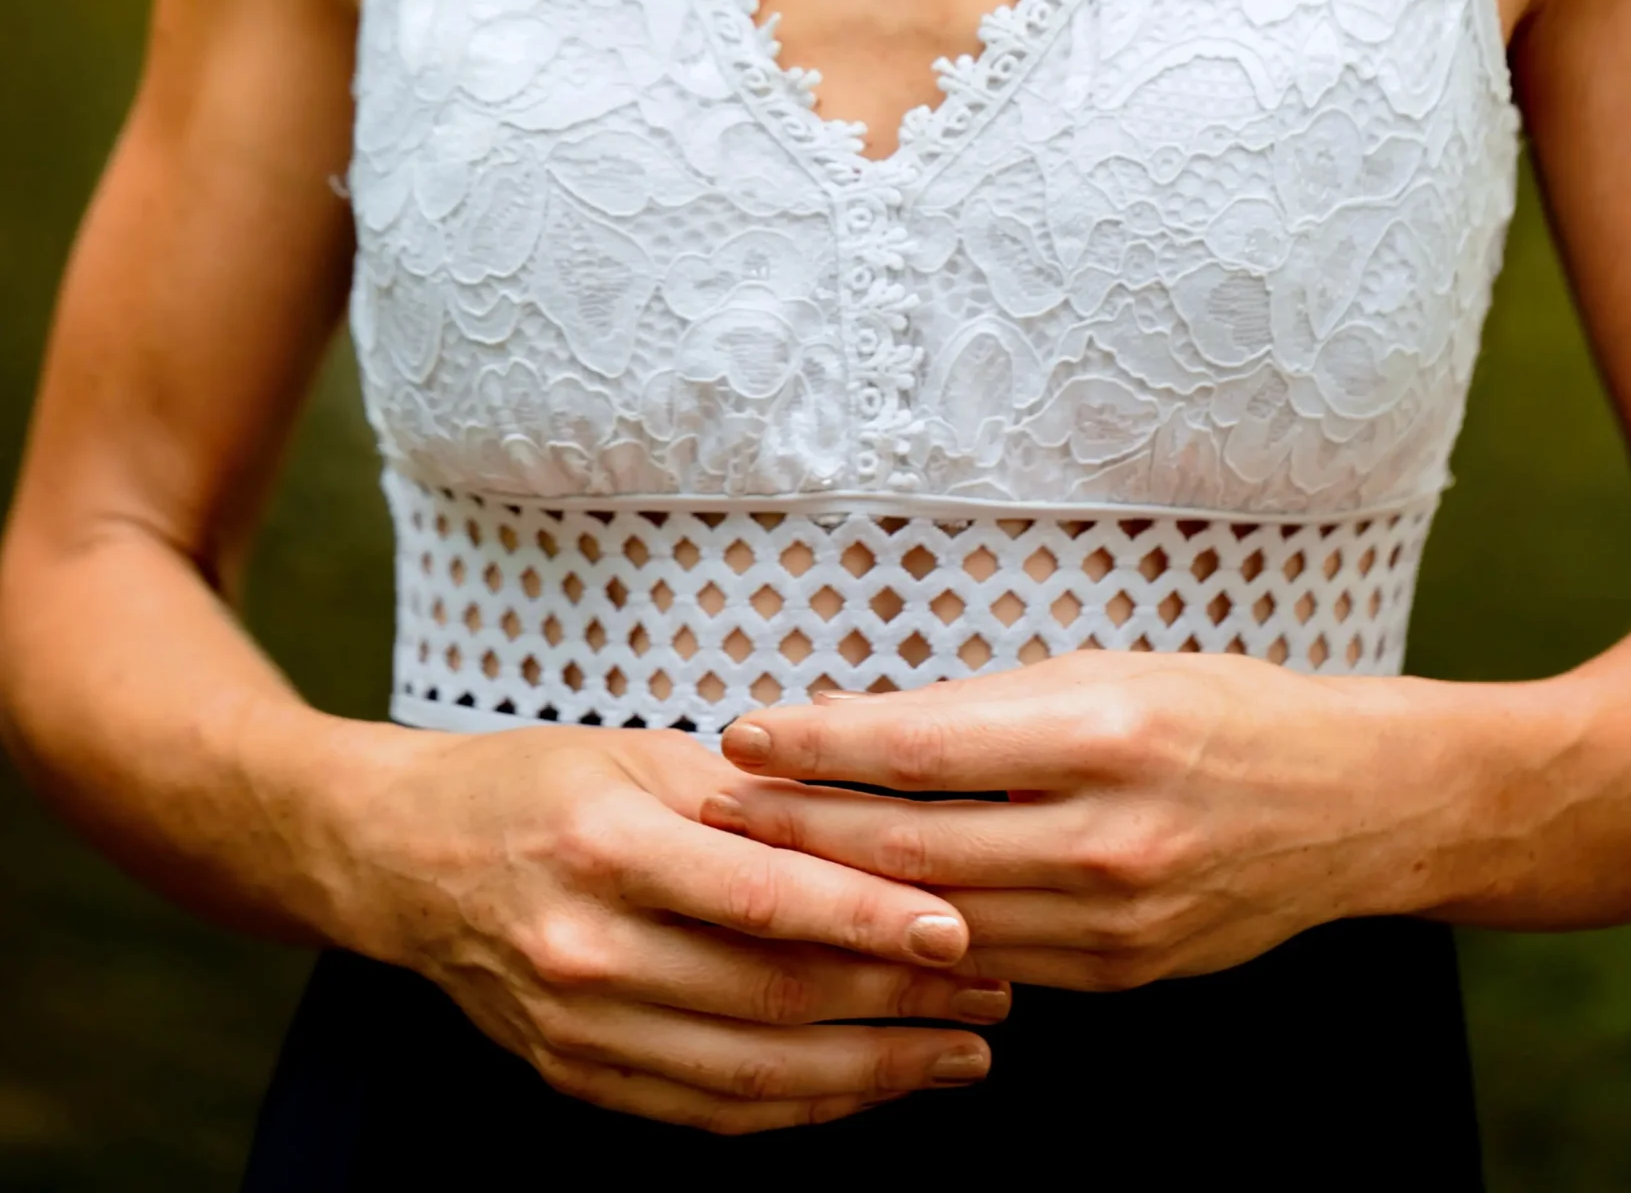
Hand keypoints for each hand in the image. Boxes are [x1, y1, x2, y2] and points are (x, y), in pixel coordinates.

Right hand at [352, 721, 1005, 1130]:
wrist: (404, 857)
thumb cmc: (537, 783)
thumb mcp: (641, 752)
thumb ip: (756, 797)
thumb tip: (885, 817)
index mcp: (610, 846)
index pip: (767, 898)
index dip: (872, 920)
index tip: (963, 929)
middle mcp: (590, 948)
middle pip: (773, 995)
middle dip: (899, 1000)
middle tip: (993, 991)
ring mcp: (580, 1029)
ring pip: (752, 1075)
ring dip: (871, 1071)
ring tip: (960, 1052)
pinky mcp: (577, 1077)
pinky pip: (708, 1111)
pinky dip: (800, 1107)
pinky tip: (867, 1084)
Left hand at [705, 653, 1444, 990]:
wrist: (1351, 805)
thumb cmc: (1217, 708)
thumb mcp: (1102, 671)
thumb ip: (979, 707)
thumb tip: (850, 722)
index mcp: (1101, 731)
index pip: (921, 746)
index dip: (819, 745)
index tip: (740, 733)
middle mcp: (1109, 835)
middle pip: (913, 850)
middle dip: (798, 834)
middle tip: (711, 814)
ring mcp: (1118, 923)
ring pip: (942, 923)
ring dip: (838, 903)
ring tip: (754, 876)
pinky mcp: (1124, 977)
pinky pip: (995, 965)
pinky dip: (918, 947)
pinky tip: (855, 929)